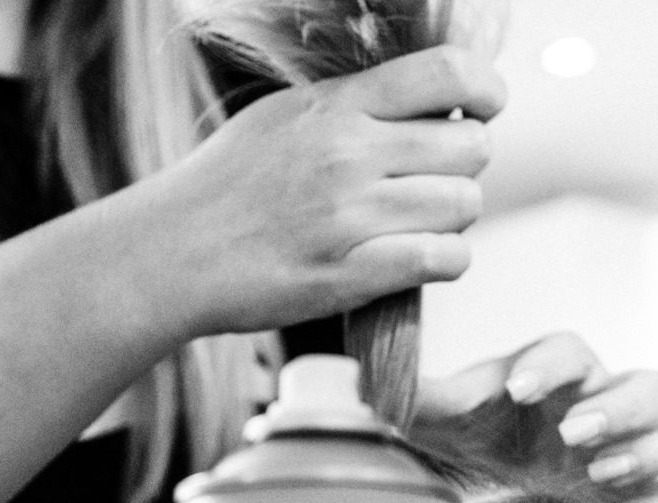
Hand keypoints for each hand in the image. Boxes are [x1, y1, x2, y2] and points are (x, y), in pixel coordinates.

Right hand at [134, 46, 506, 339]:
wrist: (171, 253)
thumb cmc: (228, 185)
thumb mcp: (286, 115)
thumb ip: (357, 104)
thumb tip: (428, 98)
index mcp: (336, 106)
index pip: (448, 73)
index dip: (486, 91)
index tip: (482, 109)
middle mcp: (349, 154)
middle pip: (471, 147)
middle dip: (465, 165)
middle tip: (433, 181)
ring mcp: (352, 217)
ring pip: (465, 206)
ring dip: (454, 218)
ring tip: (416, 223)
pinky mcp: (352, 274)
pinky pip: (445, 259)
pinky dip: (446, 260)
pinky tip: (419, 258)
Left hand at [410, 333, 657, 502]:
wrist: (479, 499)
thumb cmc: (457, 447)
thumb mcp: (425, 421)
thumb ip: (408, 397)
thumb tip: (363, 382)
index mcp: (552, 378)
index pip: (572, 350)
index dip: (552, 364)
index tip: (516, 391)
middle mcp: (599, 408)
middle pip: (650, 384)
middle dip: (620, 408)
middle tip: (572, 436)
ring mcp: (627, 455)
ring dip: (653, 449)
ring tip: (602, 474)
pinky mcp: (638, 502)